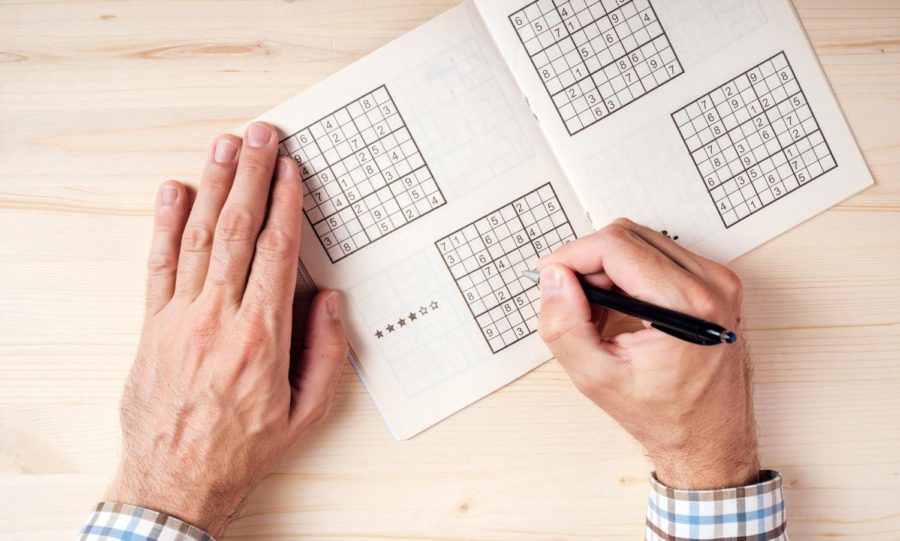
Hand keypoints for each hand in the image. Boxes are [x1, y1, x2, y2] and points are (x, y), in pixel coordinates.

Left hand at [108, 123, 347, 534]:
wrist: (175, 480)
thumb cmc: (243, 448)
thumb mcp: (307, 413)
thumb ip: (326, 353)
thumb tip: (328, 299)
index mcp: (261, 338)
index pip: (275, 253)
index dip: (284, 204)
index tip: (291, 169)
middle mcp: (217, 318)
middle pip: (237, 231)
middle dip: (251, 176)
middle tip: (261, 135)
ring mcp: (179, 318)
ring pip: (198, 238)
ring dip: (214, 186)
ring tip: (225, 146)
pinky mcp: (152, 326)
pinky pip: (159, 264)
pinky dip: (166, 224)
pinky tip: (174, 190)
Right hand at [537, 219, 757, 489]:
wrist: (710, 439)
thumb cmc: (666, 416)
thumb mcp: (596, 379)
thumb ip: (564, 326)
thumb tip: (554, 278)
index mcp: (688, 304)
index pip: (616, 245)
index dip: (572, 255)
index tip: (550, 276)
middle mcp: (711, 284)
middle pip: (628, 236)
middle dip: (588, 262)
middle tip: (572, 302)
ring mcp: (717, 281)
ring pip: (641, 241)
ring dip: (606, 268)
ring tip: (595, 311)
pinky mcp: (714, 284)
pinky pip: (658, 255)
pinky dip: (626, 274)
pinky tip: (617, 308)